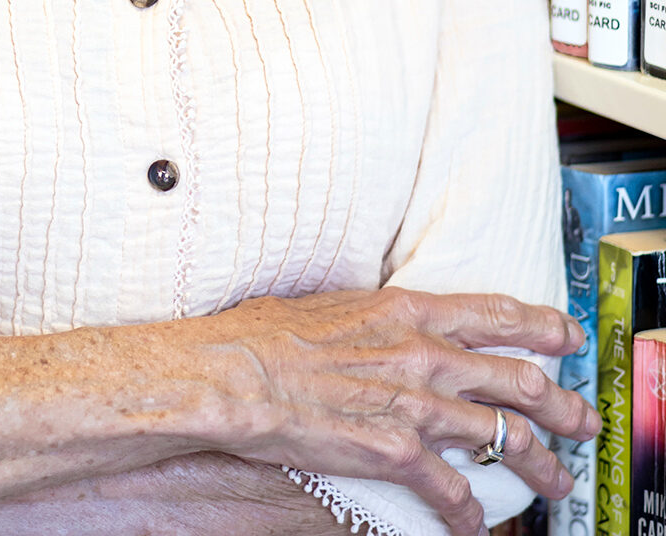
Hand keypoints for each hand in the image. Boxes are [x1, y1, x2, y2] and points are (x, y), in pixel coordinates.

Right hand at [191, 285, 596, 535]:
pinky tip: (474, 526)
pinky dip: (471, 515)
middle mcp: (423, 353)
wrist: (234, 372)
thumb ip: (380, 319)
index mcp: (407, 310)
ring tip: (557, 482)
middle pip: (519, 379)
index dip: (544, 326)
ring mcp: (414, 404)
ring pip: (504, 437)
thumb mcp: (336, 304)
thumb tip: (393, 325)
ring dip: (541, 464)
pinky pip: (454, 491)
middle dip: (563, 404)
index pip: (497, 314)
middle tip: (583, 421)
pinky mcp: (397, 452)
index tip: (569, 335)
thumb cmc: (267, 334)